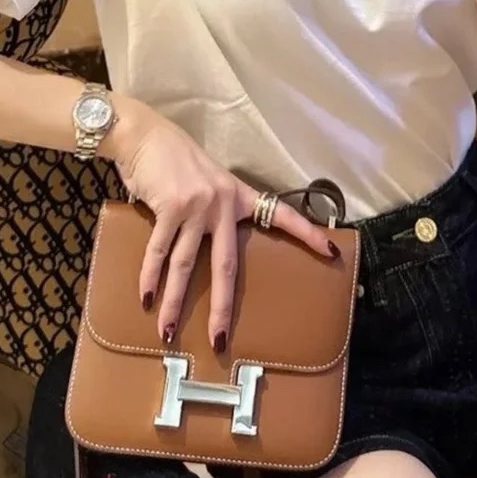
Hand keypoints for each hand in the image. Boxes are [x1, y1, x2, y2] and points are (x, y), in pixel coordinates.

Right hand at [104, 102, 335, 350]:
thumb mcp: (207, 183)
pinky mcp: (171, 207)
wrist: (146, 136)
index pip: (281, 215)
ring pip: (187, 266)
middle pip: (228, 266)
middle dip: (223, 308)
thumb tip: (210, 248)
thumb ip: (214, 212)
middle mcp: (224, 203)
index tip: (330, 251)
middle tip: (220, 341)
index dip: (306, 233)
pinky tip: (146, 297)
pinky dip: (150, 276)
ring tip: (168, 331)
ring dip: (174, 302)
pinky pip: (160, 251)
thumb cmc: (175, 161)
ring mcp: (197, 206)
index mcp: (239, 196)